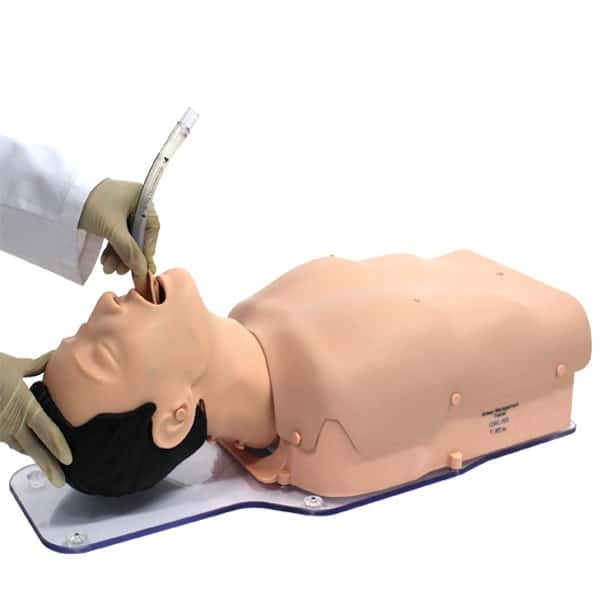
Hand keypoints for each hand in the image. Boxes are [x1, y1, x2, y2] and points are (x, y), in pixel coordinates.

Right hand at [0, 352, 71, 486]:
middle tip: (60, 482)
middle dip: (48, 465)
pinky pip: (10, 441)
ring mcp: (0, 429)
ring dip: (37, 458)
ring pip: (22, 447)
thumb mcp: (13, 365)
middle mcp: (11, 422)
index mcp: (22, 406)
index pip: (43, 428)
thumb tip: (53, 356)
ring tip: (53, 472)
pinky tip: (31, 452)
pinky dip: (22, 447)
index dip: (56, 444)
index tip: (68, 459)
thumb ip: (35, 365)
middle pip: (33, 447)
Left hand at [78, 179, 159, 276]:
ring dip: (118, 255)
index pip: (151, 228)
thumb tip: (142, 270)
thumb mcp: (113, 229)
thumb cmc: (90, 203)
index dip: (147, 249)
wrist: (57, 193)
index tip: (141, 267)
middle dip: (129, 255)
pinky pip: (115, 234)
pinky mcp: (107, 214)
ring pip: (125, 236)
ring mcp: (120, 207)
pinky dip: (112, 248)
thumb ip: (130, 251)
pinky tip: (105, 260)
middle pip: (138, 234)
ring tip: (108, 269)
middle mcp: (133, 201)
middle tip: (121, 271)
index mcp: (141, 196)